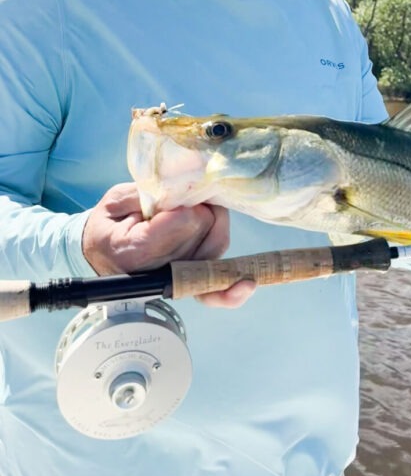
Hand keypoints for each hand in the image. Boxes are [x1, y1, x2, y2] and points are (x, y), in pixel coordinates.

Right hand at [82, 183, 255, 307]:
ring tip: (198, 210)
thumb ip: (148, 191)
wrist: (99, 253)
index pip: (183, 221)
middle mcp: (158, 272)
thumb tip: (185, 186)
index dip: (187, 202)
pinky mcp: (187, 284)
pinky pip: (211, 289)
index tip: (173, 195)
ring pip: (215, 247)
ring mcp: (175, 280)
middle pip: (204, 231)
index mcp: (134, 250)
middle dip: (201, 207)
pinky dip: (229, 289)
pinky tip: (246, 283)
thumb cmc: (109, 224)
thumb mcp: (117, 200)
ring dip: (215, 224)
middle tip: (182, 199)